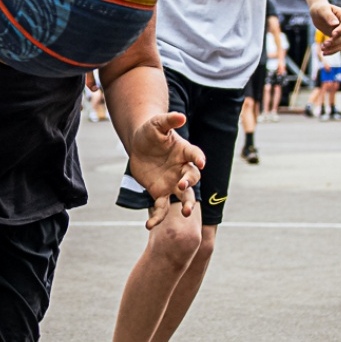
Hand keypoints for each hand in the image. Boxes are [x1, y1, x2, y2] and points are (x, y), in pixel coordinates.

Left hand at [125, 109, 203, 228]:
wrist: (139, 145)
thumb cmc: (151, 132)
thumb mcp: (157, 124)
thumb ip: (168, 120)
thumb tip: (180, 116)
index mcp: (184, 152)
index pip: (195, 155)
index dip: (199, 159)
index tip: (201, 163)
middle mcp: (182, 170)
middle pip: (193, 179)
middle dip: (190, 184)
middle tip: (183, 186)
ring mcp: (173, 183)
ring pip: (185, 197)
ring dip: (188, 205)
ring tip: (187, 212)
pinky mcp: (160, 193)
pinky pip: (162, 208)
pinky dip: (157, 218)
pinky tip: (149, 225)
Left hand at [310, 1, 340, 56]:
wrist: (317, 12)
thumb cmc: (320, 8)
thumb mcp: (322, 10)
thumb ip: (328, 16)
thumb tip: (335, 24)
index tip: (333, 34)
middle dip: (335, 41)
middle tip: (325, 44)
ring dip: (333, 48)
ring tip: (323, 49)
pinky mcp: (337, 37)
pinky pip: (337, 46)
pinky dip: (332, 50)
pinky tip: (324, 53)